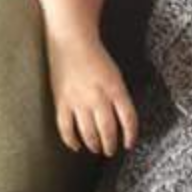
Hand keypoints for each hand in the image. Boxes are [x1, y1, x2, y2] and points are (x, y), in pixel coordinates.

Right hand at [47, 37, 139, 153]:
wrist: (71, 40)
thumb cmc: (95, 57)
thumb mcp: (115, 75)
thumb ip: (119, 96)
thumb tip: (121, 120)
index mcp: (115, 89)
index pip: (128, 119)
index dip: (131, 135)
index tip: (129, 144)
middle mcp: (98, 97)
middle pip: (108, 130)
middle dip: (111, 144)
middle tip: (111, 150)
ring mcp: (78, 100)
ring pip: (88, 132)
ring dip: (94, 144)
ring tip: (97, 149)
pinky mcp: (61, 101)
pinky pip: (66, 127)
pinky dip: (71, 140)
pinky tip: (76, 147)